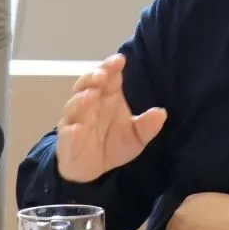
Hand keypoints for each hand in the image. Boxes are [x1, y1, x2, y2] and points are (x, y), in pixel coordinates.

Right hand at [56, 54, 166, 182]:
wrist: (95, 170)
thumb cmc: (114, 144)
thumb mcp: (137, 137)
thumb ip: (147, 125)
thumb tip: (161, 113)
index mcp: (109, 97)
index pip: (109, 77)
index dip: (111, 67)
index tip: (120, 60)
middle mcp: (90, 104)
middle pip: (87, 84)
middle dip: (92, 77)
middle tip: (102, 76)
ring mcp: (76, 120)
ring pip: (74, 105)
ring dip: (81, 99)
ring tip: (91, 96)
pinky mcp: (67, 140)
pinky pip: (67, 133)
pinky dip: (71, 131)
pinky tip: (77, 129)